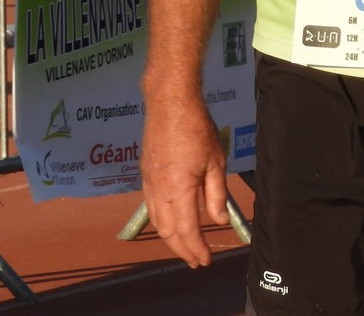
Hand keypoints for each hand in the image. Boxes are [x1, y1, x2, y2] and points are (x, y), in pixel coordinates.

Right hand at [141, 91, 229, 266]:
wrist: (169, 102)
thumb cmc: (197, 129)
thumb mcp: (215, 161)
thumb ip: (216, 194)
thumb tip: (218, 221)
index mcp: (178, 190)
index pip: (187, 230)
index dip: (196, 249)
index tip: (205, 260)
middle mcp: (159, 191)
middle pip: (167, 232)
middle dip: (182, 249)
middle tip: (196, 260)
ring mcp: (148, 183)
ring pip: (156, 221)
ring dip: (170, 238)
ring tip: (185, 246)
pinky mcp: (145, 174)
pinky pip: (150, 206)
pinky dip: (161, 221)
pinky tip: (170, 221)